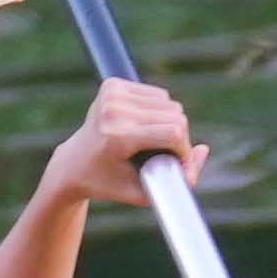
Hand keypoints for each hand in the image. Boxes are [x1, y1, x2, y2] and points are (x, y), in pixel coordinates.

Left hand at [35, 80, 198, 214]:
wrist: (73, 164)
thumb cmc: (110, 183)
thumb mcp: (146, 193)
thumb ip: (181, 180)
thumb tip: (204, 148)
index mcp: (117, 137)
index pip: (173, 132)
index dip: (184, 150)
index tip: (177, 164)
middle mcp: (113, 110)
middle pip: (176, 116)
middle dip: (179, 138)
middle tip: (164, 154)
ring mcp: (112, 94)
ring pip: (170, 104)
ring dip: (170, 123)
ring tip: (152, 141)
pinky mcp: (112, 84)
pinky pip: (158, 95)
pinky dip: (159, 111)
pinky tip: (143, 125)